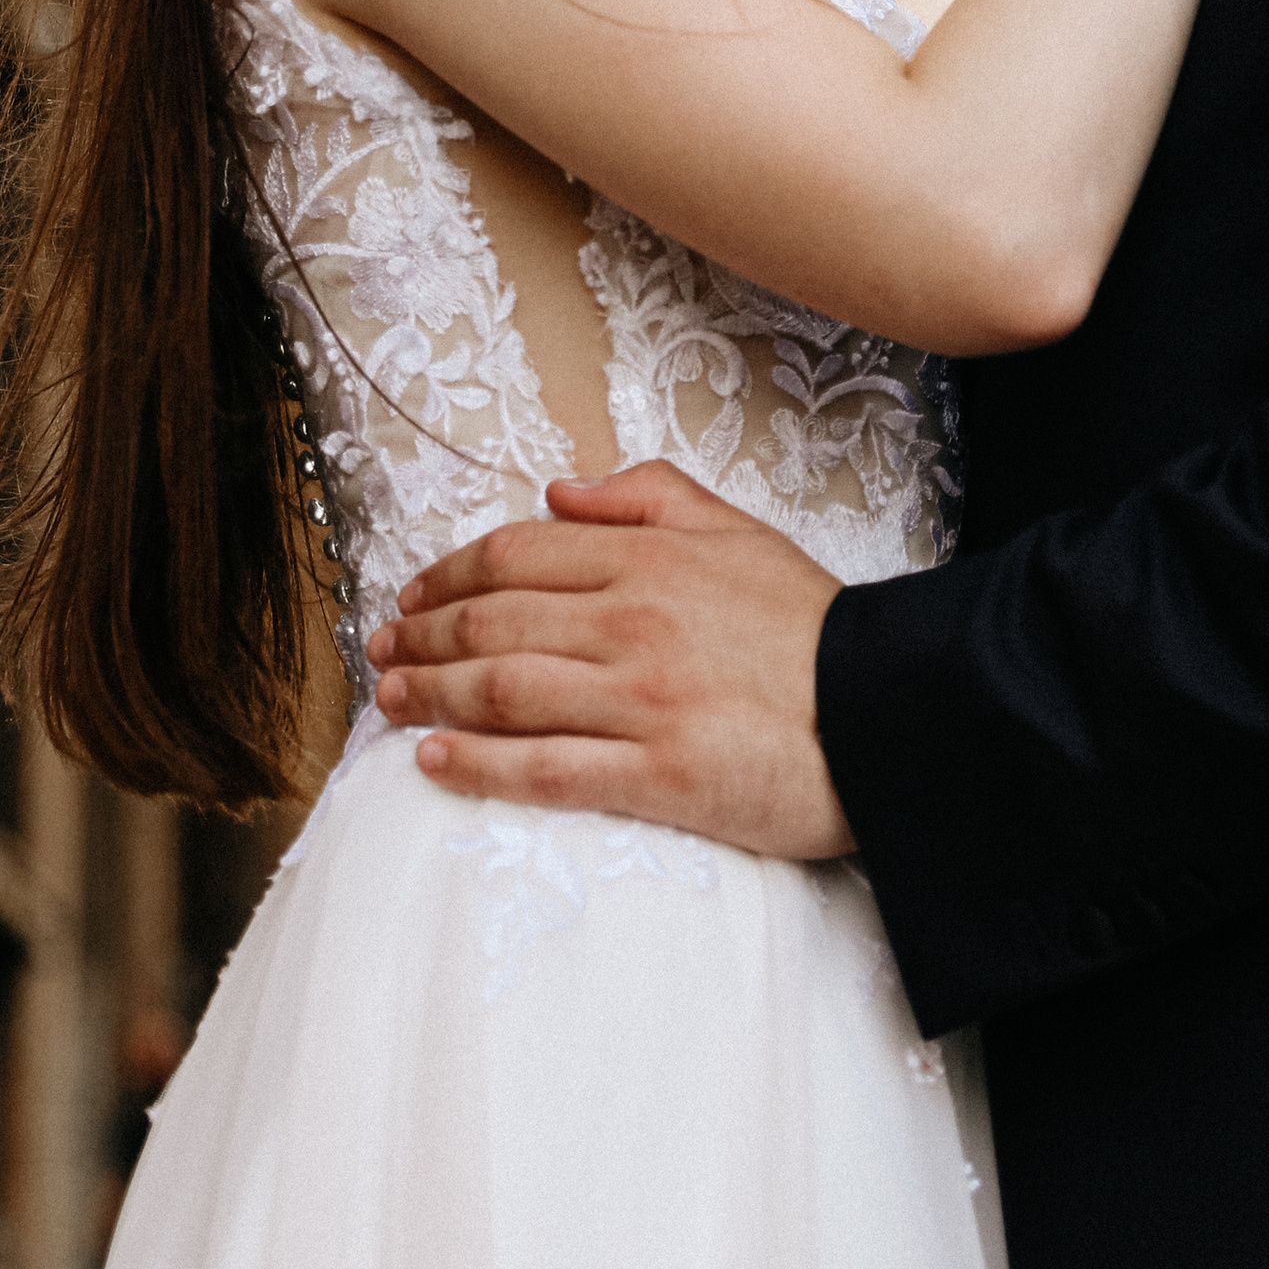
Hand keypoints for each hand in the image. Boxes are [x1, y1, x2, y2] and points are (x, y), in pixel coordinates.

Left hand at [366, 463, 853, 858]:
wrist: (887, 712)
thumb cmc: (810, 626)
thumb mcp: (739, 530)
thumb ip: (649, 496)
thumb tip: (558, 493)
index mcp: (651, 558)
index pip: (518, 555)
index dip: (448, 573)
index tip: (412, 595)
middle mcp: (635, 623)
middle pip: (495, 622)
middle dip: (422, 638)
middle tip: (380, 654)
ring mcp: (643, 702)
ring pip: (505, 691)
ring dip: (432, 696)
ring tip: (389, 703)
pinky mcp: (658, 776)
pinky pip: (546, 770)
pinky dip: (480, 766)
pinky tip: (435, 764)